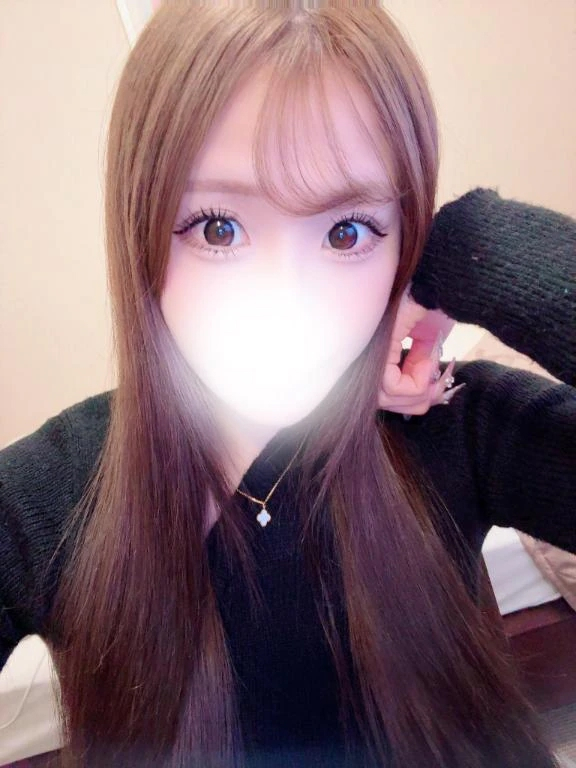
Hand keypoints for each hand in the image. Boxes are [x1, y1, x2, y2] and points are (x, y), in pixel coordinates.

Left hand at [378, 285, 465, 415]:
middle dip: (417, 402)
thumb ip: (421, 362)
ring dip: (418, 393)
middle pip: (383, 400)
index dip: (413, 395)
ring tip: (435, 374)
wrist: (441, 275)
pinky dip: (417, 382)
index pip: (384, 391)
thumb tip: (423, 388)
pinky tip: (428, 363)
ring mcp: (369, 351)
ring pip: (386, 398)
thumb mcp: (430, 335)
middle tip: (438, 389)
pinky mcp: (377, 348)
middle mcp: (367, 353)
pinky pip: (393, 385)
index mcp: (376, 351)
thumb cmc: (434, 298)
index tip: (436, 379)